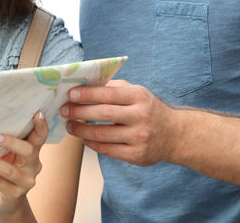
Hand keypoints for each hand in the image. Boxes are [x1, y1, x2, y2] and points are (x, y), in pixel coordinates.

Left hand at [0, 110, 47, 218]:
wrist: (5, 201)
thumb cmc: (5, 169)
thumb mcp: (8, 154)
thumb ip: (6, 140)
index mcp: (34, 152)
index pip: (41, 137)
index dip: (41, 126)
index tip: (37, 113)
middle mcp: (34, 166)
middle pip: (28, 151)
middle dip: (10, 142)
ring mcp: (26, 182)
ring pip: (9, 170)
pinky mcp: (14, 195)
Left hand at [61, 79, 178, 165]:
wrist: (175, 135)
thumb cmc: (148, 109)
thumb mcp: (136, 93)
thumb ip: (112, 88)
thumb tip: (83, 85)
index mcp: (139, 97)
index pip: (109, 94)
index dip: (87, 94)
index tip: (70, 94)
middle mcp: (140, 116)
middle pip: (103, 114)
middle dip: (79, 112)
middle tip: (64, 110)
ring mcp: (139, 137)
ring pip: (102, 134)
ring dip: (80, 130)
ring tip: (69, 125)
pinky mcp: (136, 155)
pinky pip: (107, 150)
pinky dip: (91, 144)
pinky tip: (84, 138)